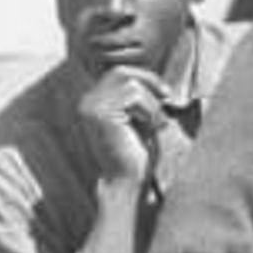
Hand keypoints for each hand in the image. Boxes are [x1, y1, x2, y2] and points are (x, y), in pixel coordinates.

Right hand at [76, 65, 168, 183]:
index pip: (118, 73)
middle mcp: (86, 101)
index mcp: (93, 101)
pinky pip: (134, 95)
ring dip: (151, 103)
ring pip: (131, 84)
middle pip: (122, 72)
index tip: (165, 93)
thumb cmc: (137, 151)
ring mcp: (90, 106)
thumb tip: (156, 75)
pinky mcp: (99, 113)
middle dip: (149, 83)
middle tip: (166, 99)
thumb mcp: (139, 116)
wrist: (129, 180)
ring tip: (153, 124)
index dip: (145, 77)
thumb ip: (139, 94)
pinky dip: (149, 110)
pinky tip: (148, 127)